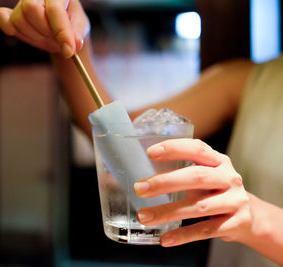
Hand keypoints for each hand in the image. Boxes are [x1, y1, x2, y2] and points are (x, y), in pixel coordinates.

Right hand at [0, 0, 89, 57]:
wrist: (60, 28)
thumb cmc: (71, 24)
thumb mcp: (80, 29)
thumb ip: (77, 36)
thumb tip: (75, 44)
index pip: (54, 10)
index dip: (62, 32)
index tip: (69, 52)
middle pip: (31, 9)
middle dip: (45, 31)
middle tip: (55, 39)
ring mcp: (22, 1)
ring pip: (19, 20)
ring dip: (35, 37)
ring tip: (46, 37)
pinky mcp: (10, 12)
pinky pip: (1, 18)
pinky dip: (9, 28)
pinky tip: (21, 33)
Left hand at [134, 138, 252, 246]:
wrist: (250, 217)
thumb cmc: (215, 191)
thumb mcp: (206, 175)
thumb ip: (182, 171)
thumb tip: (143, 179)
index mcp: (218, 161)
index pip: (197, 149)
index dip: (174, 148)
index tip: (150, 153)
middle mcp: (229, 178)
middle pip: (197, 177)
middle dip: (165, 182)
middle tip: (140, 188)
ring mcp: (235, 201)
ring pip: (198, 207)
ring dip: (167, 212)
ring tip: (144, 217)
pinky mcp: (236, 223)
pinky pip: (205, 230)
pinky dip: (183, 235)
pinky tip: (165, 238)